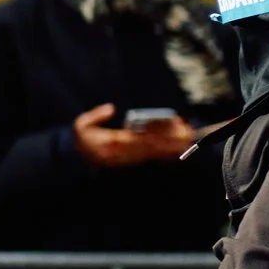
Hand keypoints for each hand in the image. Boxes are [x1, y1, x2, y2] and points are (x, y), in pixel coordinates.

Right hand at [70, 103, 196, 167]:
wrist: (80, 159)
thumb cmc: (83, 140)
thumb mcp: (81, 125)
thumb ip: (95, 116)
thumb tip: (111, 108)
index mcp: (115, 142)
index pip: (141, 137)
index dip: (158, 132)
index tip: (171, 127)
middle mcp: (126, 152)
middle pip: (152, 145)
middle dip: (171, 140)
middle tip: (189, 133)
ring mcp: (131, 158)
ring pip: (155, 152)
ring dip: (172, 146)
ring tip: (188, 138)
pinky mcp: (134, 160)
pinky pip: (153, 156)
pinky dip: (166, 152)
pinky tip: (178, 147)